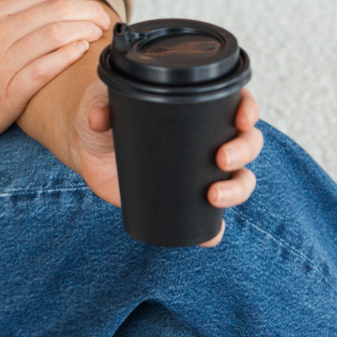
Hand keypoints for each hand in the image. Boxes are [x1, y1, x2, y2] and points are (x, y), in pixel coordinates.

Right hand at [0, 0, 111, 154]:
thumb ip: (11, 16)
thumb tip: (53, 5)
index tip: (88, 6)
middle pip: (54, 10)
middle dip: (87, 12)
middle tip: (102, 20)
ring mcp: (0, 62)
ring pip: (55, 35)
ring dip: (84, 32)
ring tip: (96, 36)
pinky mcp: (8, 91)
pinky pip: (46, 67)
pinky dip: (69, 56)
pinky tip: (81, 52)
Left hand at [69, 82, 263, 247]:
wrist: (88, 148)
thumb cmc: (103, 114)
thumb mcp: (101, 101)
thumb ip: (100, 104)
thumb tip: (100, 118)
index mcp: (195, 105)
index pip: (236, 102)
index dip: (249, 109)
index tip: (242, 118)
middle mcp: (207, 137)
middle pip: (247, 142)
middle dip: (243, 151)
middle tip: (221, 159)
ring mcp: (199, 169)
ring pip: (239, 179)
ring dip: (238, 189)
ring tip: (213, 195)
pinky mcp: (184, 198)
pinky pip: (211, 219)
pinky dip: (216, 229)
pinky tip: (211, 235)